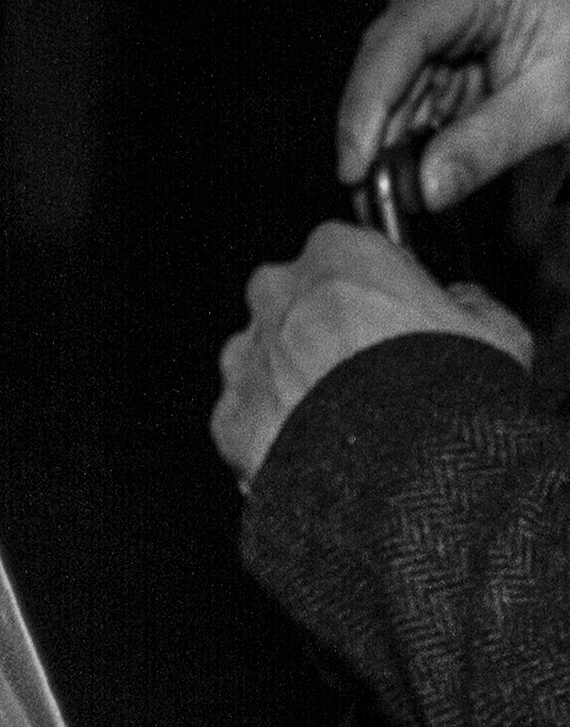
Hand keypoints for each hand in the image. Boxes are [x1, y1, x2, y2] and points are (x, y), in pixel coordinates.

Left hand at [215, 219, 536, 486]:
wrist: (411, 472)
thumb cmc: (454, 394)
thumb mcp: (496, 335)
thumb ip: (472, 304)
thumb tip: (464, 301)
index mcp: (339, 254)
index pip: (344, 255)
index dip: (371, 291)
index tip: (392, 321)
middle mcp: (279, 293)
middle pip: (292, 303)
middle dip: (319, 332)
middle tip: (365, 376)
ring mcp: (247, 353)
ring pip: (262, 359)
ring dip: (290, 382)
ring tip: (342, 425)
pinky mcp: (230, 414)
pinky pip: (246, 420)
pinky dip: (272, 436)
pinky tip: (315, 456)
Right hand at [335, 0, 569, 206]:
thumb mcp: (556, 106)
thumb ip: (486, 147)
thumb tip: (425, 191)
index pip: (401, 36)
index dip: (368, 102)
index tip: (354, 162)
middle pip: (388, 57)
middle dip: (378, 126)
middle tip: (374, 190)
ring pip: (390, 75)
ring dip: (393, 132)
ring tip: (399, 186)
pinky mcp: (439, 31)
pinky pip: (408, 82)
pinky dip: (412, 125)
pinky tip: (415, 161)